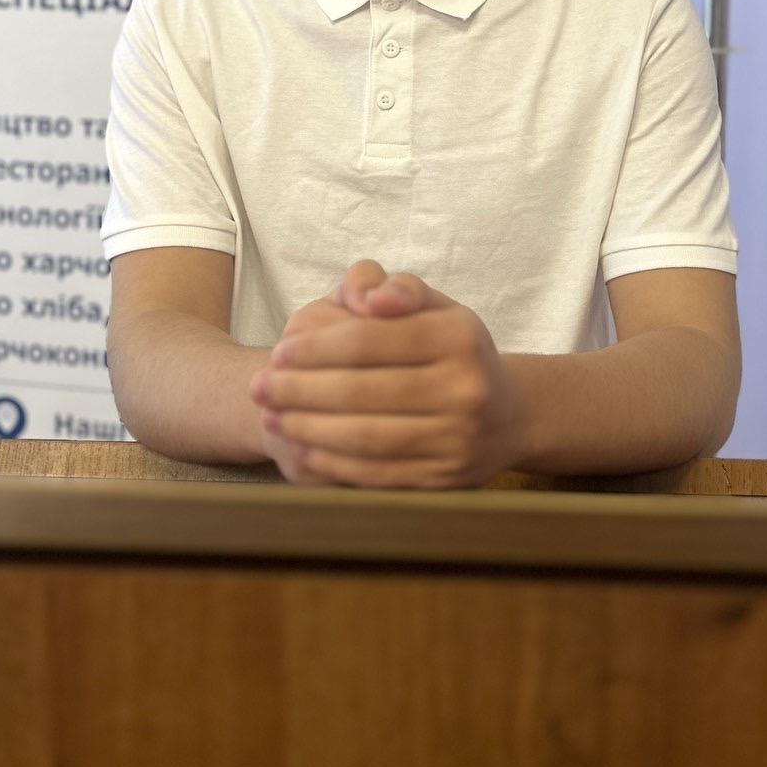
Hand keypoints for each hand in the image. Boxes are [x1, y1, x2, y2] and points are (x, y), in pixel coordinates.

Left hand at [248, 260, 522, 487]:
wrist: (508, 416)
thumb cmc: (453, 350)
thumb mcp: (436, 306)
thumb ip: (397, 287)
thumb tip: (368, 294)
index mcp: (459, 336)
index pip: (370, 340)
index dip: (316, 347)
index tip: (279, 351)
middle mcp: (464, 389)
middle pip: (361, 391)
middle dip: (299, 389)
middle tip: (259, 386)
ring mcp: (457, 439)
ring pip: (365, 436)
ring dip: (307, 427)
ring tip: (271, 415)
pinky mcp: (444, 478)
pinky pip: (377, 472)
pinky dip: (333, 460)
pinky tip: (303, 445)